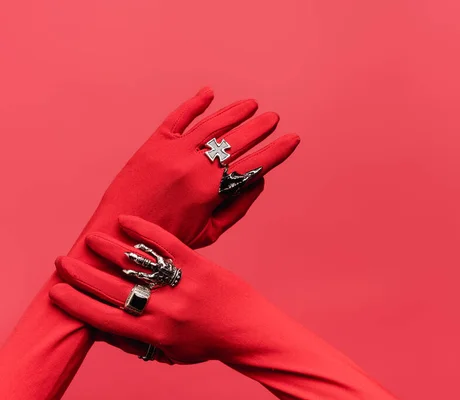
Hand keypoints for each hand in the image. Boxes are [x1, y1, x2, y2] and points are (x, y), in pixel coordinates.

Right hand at [52, 215, 267, 363]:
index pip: (103, 318)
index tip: (56, 290)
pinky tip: (126, 221)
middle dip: (81, 274)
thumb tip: (99, 330)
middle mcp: (164, 309)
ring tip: (91, 239)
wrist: (246, 329)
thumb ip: (135, 342)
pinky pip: (166, 243)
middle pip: (112, 288)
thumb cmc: (205, 342)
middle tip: (63, 261)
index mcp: (153, 333)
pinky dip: (144, 230)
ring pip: (136, 263)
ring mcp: (181, 284)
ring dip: (108, 249)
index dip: (76, 303)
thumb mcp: (168, 352)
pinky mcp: (197, 263)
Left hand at [78, 87, 299, 250]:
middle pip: (237, 139)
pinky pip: (178, 118)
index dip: (277, 151)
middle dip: (260, 127)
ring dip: (234, 112)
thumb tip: (259, 181)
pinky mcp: (154, 144)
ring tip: (251, 104)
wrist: (119, 234)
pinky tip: (209, 93)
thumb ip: (238, 207)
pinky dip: (194, 104)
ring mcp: (174, 151)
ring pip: (212, 125)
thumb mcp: (210, 232)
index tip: (293, 139)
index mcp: (212, 190)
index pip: (255, 165)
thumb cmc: (168, 239)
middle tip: (274, 117)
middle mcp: (196, 166)